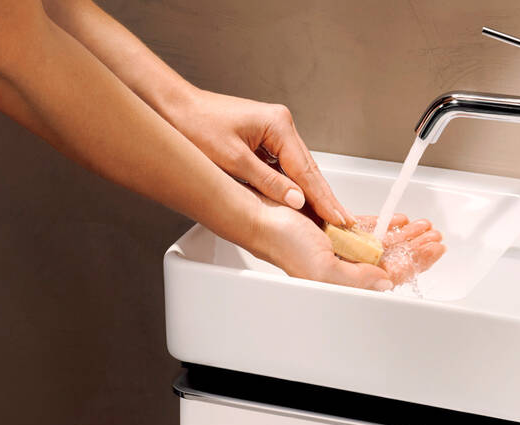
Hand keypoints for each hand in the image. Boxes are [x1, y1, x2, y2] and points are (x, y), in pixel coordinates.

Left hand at [167, 88, 354, 226]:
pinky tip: (302, 201)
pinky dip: (293, 184)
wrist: (176, 107)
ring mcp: (275, 130)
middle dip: (324, 197)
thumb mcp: (233, 160)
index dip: (322, 198)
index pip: (306, 170)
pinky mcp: (265, 138)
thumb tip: (297, 201)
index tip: (337, 218)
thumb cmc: (197, 126)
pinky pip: (285, 166)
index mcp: (279, 125)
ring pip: (298, 169)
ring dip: (311, 193)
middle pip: (308, 169)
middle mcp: (282, 125)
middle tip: (343, 221)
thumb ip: (268, 182)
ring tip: (328, 216)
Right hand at [245, 188, 443, 289]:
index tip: (434, 251)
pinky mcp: (335, 229)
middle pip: (392, 259)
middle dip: (417, 248)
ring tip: (424, 226)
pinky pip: (366, 229)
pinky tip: (399, 221)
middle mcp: (346, 266)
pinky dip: (385, 224)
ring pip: (383, 244)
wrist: (261, 216)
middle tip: (436, 237)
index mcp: (345, 280)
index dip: (416, 264)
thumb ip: (356, 279)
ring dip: (406, 235)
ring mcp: (342, 248)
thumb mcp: (323, 268)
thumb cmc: (281, 244)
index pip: (390, 276)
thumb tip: (386, 283)